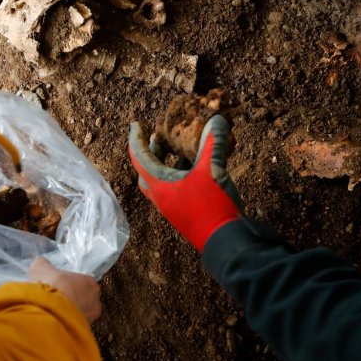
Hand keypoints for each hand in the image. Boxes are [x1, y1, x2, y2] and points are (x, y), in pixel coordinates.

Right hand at [28, 258, 101, 323]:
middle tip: (57, 303)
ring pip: (81, 315)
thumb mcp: (41, 269)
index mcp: (89, 282)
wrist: (51, 311)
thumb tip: (40, 262)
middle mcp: (95, 299)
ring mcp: (91, 316)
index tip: (59, 289)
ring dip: (70, 315)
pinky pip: (75, 327)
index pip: (83, 283)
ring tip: (54, 315)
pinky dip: (67, 326)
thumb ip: (42, 265)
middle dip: (73, 301)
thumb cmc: (50, 286)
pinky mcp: (84, 331)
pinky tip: (55, 325)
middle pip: (84, 299)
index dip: (70, 286)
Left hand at [128, 114, 243, 252]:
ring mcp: (173, 206)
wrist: (224, 241)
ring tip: (178, 147)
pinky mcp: (185, 211)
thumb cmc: (211, 206)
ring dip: (166, 163)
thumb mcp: (212, 169)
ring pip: (162, 181)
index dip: (136, 139)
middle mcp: (162, 196)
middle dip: (150, 152)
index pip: (139, 158)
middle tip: (156, 137)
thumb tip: (217, 120)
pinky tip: (197, 166)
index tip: (136, 124)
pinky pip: (175, 188)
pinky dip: (181, 173)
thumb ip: (213, 143)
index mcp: (160, 185)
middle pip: (147, 171)